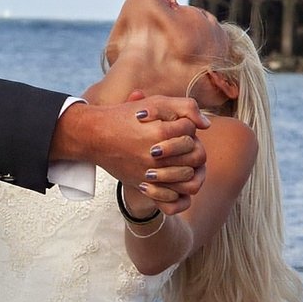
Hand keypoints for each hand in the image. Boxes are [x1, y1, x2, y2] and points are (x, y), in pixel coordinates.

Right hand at [51, 96, 209, 213]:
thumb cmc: (127, 117)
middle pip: (196, 155)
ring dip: (191, 169)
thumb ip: (185, 106)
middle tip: (185, 145)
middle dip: (194, 147)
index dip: (188, 126)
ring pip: (188, 178)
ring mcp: (149, 173)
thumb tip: (206, 125)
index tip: (178, 125)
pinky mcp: (143, 186)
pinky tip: (176, 182)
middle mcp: (155, 154)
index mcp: (159, 131)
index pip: (191, 130)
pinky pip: (172, 200)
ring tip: (184, 162)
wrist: (96, 136)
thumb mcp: (155, 102)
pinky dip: (179, 194)